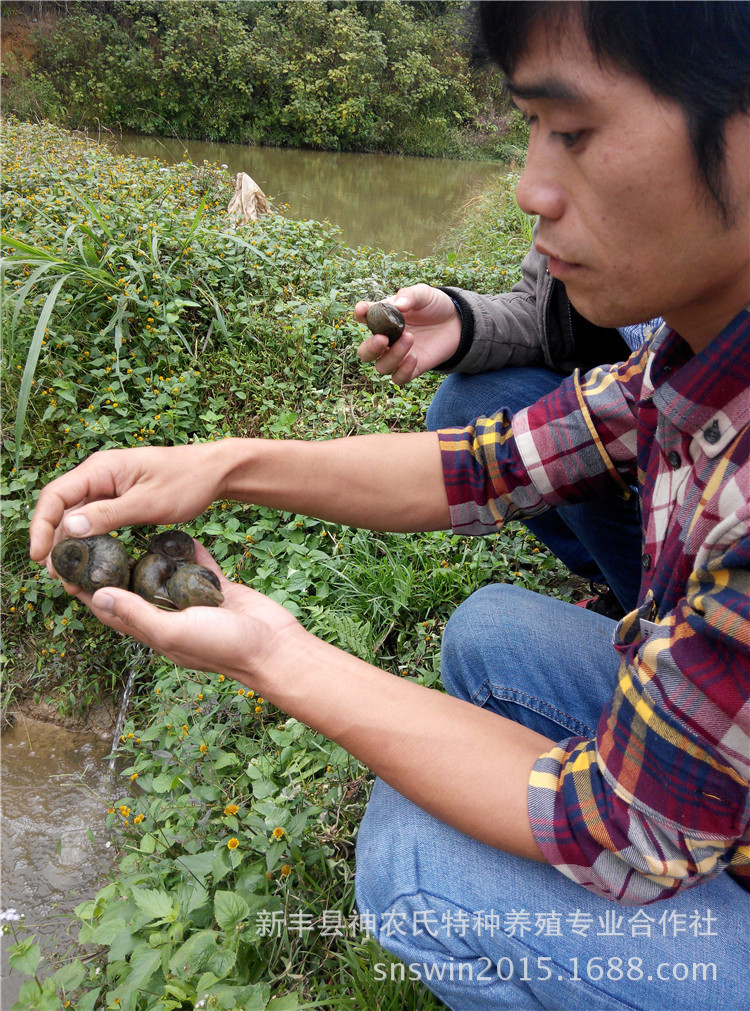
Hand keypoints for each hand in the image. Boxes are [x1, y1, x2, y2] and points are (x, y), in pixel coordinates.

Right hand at [29, 443, 228, 566]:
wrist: (215, 472)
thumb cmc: (187, 481)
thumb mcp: (148, 502)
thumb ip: (110, 515)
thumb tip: (69, 529)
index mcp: (101, 469)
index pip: (55, 496)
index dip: (41, 526)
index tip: (38, 556)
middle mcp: (99, 475)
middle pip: (61, 508)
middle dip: (53, 541)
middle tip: (55, 576)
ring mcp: (109, 487)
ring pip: (77, 516)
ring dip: (69, 544)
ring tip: (68, 576)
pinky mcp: (121, 498)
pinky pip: (96, 519)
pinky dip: (89, 540)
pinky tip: (89, 562)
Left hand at [81, 542, 300, 685]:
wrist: (273, 647)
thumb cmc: (222, 646)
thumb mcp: (173, 630)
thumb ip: (137, 613)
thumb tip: (97, 595)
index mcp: (154, 631)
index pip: (111, 610)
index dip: (89, 591)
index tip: (70, 568)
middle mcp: (170, 615)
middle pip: (135, 589)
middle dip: (115, 568)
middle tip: (99, 539)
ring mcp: (194, 601)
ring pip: (166, 575)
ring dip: (152, 557)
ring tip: (133, 530)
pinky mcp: (217, 588)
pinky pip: (198, 566)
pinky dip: (189, 551)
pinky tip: (180, 533)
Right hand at [355, 284, 461, 385]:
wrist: (456, 323)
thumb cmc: (434, 306)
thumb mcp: (424, 294)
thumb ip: (410, 295)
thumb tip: (399, 303)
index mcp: (383, 318)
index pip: (363, 317)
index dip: (360, 314)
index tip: (362, 310)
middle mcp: (386, 340)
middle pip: (364, 352)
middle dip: (370, 348)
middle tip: (382, 339)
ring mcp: (397, 356)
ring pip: (381, 367)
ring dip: (393, 355)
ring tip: (410, 338)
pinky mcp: (411, 368)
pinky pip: (398, 378)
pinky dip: (403, 370)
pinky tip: (415, 356)